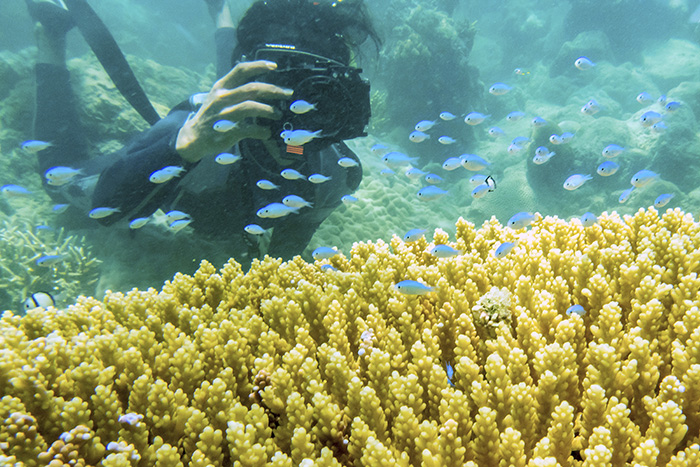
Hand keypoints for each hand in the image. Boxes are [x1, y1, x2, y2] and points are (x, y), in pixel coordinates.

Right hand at [175, 60, 291, 162]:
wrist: (193, 137)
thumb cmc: (211, 114)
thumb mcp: (218, 96)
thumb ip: (236, 89)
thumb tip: (262, 87)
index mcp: (221, 87)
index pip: (241, 70)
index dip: (259, 66)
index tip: (274, 66)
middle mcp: (222, 98)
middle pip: (252, 89)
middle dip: (273, 90)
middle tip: (287, 94)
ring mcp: (224, 115)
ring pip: (251, 107)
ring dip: (269, 110)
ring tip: (278, 114)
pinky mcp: (228, 131)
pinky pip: (250, 130)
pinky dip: (262, 131)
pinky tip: (266, 132)